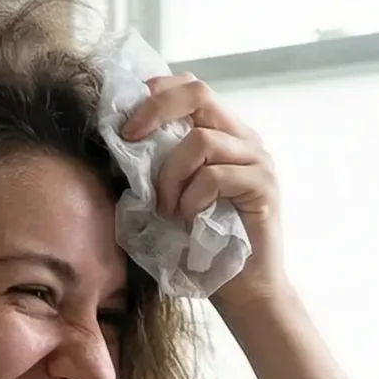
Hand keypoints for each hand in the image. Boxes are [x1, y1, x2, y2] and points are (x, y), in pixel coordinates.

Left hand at [119, 74, 288, 310]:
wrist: (243, 291)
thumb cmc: (201, 246)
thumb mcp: (169, 194)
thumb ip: (154, 163)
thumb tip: (114, 138)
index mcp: (223, 133)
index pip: (190, 87)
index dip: (155, 91)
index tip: (125, 120)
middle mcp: (244, 139)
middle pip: (198, 93)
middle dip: (154, 111)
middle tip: (128, 138)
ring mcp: (258, 160)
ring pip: (201, 140)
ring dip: (170, 175)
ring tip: (165, 208)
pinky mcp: (264, 186)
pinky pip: (215, 176)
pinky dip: (192, 198)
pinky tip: (187, 219)